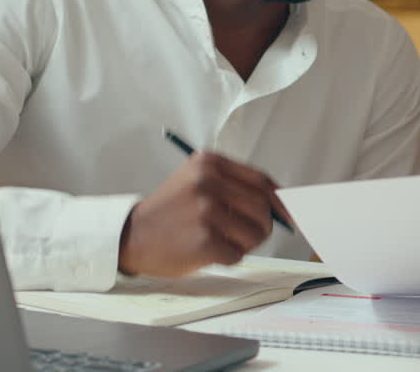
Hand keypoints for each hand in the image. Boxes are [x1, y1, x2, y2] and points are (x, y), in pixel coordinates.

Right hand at [118, 151, 290, 276]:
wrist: (131, 236)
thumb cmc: (171, 211)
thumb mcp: (197, 181)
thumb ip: (235, 185)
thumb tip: (282, 203)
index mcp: (210, 163)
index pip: (261, 181)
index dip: (280, 200)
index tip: (288, 213)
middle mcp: (209, 183)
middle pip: (263, 208)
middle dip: (262, 225)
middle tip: (245, 235)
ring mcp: (206, 211)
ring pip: (256, 233)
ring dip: (245, 243)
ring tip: (221, 241)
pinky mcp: (205, 240)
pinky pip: (238, 254)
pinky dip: (229, 257)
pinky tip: (208, 251)